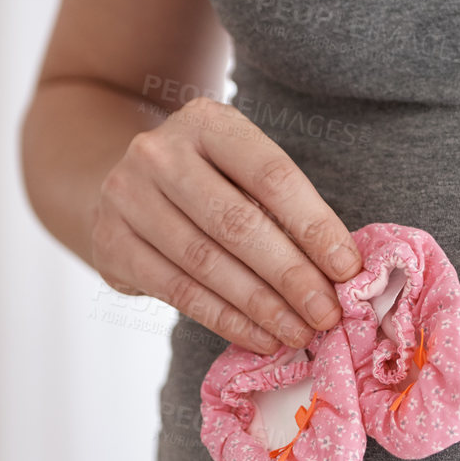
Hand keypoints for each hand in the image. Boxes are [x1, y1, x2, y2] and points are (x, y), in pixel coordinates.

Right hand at [89, 96, 361, 353]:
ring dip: (262, 306)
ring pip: (207, 262)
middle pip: (238, 224)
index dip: (315, 226)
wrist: (122, 187)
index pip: (272, 177)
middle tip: (328, 314)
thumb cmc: (207, 184)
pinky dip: (226, 320)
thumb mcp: (242, 172)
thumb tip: (341, 272)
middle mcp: (160, 152)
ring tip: (300, 332)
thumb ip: (285, 209)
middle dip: (291, 276)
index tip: (349, 270)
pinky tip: (261, 338)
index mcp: (208, 122)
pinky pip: (179, 291)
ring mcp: (127, 196)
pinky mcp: (110, 242)